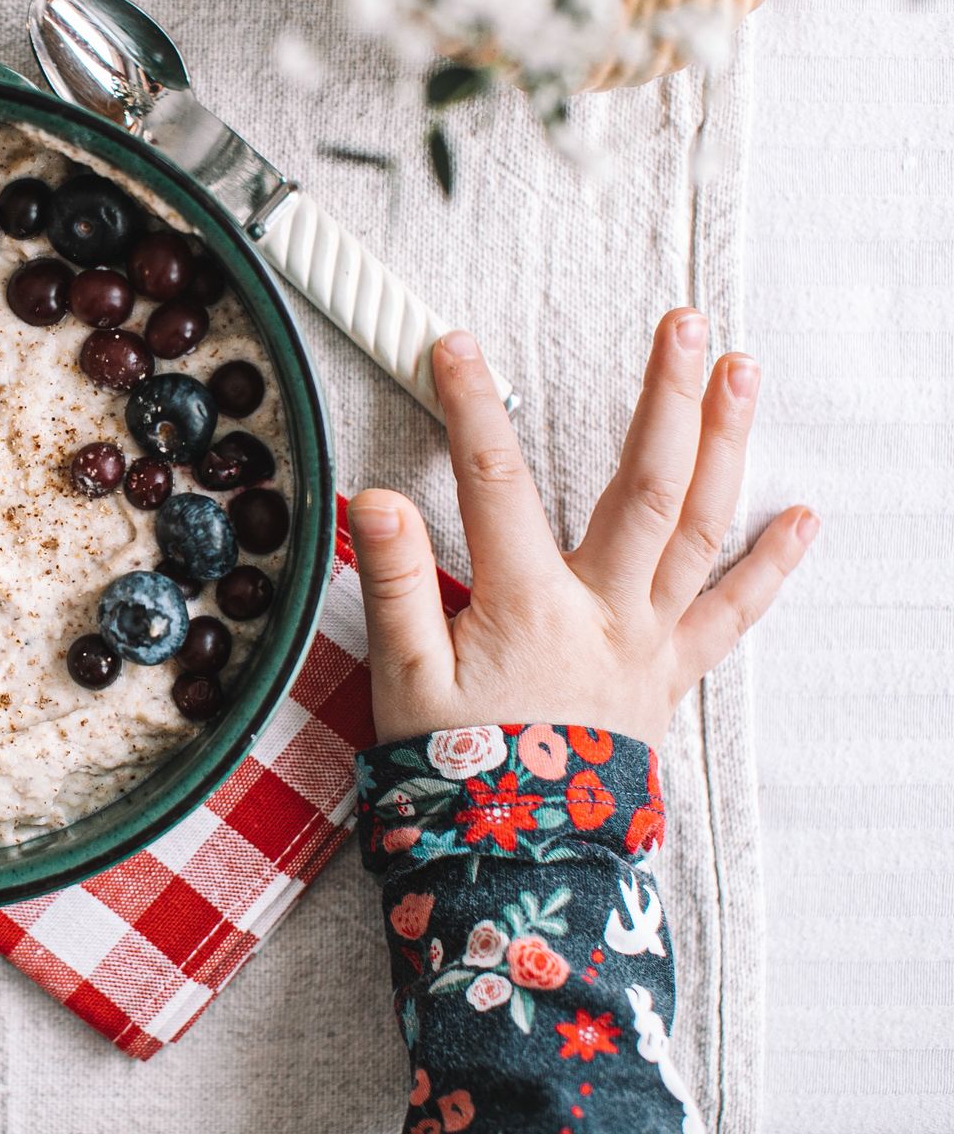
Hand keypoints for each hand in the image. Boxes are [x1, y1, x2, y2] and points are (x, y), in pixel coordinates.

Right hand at [349, 310, 815, 746]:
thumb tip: (377, 500)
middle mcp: (604, 612)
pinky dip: (770, 564)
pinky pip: (731, 612)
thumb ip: (397, 584)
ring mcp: (648, 638)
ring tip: (742, 372)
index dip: (473, 410)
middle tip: (684, 322)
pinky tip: (804, 516)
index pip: (495, 484)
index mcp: (528, 607)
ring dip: (727, 445)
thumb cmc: (461, 769)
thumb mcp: (405, 680)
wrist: (523, 860)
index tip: (457, 347)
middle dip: (665, 396)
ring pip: (701, 529)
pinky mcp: (670, 668)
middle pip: (646, 486)